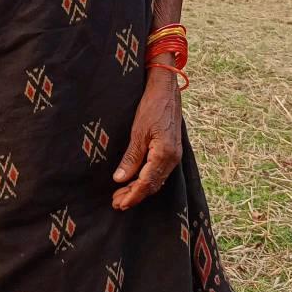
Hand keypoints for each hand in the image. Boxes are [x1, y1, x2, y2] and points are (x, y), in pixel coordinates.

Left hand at [111, 67, 181, 209]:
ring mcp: (174, 154)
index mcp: (164, 154)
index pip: (146, 183)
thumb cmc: (152, 106)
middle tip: (116, 203)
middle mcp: (172, 158)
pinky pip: (160, 171)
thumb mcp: (138, 131)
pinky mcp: (172, 150)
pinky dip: (147, 179)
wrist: (166, 89)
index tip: (119, 203)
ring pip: (157, 180)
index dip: (132, 195)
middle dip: (134, 195)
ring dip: (140, 189)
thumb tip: (120, 179)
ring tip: (123, 195)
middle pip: (152, 185)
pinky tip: (136, 181)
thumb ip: (131, 157)